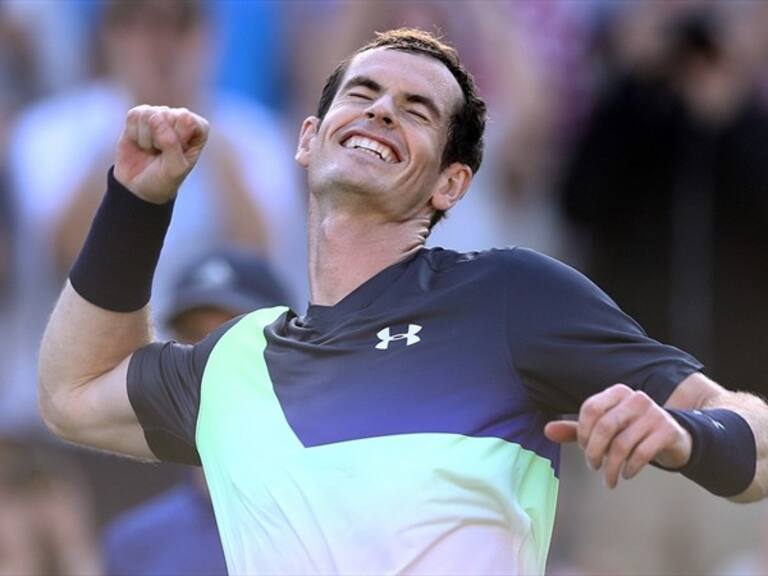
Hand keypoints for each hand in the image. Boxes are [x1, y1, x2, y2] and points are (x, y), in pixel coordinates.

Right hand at [114, 105, 208, 203]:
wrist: (139, 186)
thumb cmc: (164, 179)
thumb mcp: (174, 169)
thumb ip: (170, 144)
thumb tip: (156, 117)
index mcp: (199, 128)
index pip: (186, 120)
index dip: (177, 139)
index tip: (175, 154)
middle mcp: (181, 117)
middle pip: (166, 114)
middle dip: (159, 139)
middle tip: (161, 154)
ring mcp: (160, 114)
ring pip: (148, 114)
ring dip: (146, 138)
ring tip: (152, 150)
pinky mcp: (140, 115)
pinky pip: (134, 115)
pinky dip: (133, 133)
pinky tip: (140, 143)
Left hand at [544, 384, 692, 487]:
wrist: (672, 437)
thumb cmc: (631, 431)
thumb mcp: (604, 428)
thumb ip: (576, 430)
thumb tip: (547, 430)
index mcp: (617, 393)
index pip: (590, 408)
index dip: (582, 431)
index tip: (583, 448)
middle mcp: (635, 399)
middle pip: (605, 426)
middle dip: (594, 452)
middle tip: (592, 467)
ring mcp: (654, 413)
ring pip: (623, 443)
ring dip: (612, 467)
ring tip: (609, 479)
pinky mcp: (667, 430)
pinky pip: (642, 453)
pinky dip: (630, 468)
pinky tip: (627, 474)